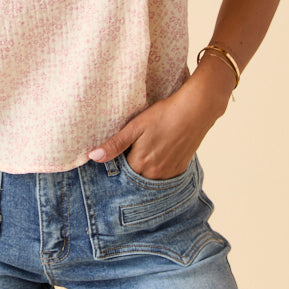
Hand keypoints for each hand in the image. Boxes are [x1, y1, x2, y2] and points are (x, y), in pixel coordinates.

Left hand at [88, 78, 224, 179]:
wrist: (195, 110)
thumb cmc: (163, 114)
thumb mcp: (135, 126)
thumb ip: (115, 144)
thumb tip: (93, 157)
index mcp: (140, 164)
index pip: (120, 172)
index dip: (118, 162)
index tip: (120, 151)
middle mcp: (154, 174)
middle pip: (135, 176)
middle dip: (131, 167)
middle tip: (134, 147)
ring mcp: (169, 174)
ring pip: (149, 178)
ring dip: (145, 169)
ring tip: (148, 148)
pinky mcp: (180, 169)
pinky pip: (164, 176)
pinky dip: (158, 169)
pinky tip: (160, 152)